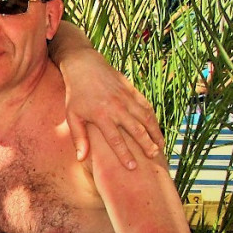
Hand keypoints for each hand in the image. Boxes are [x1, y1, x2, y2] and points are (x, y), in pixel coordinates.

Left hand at [60, 48, 163, 169]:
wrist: (85, 66)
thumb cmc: (76, 94)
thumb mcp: (72, 115)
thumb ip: (78, 137)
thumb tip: (81, 158)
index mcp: (101, 115)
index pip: (115, 139)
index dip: (124, 154)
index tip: (132, 167)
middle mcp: (116, 107)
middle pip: (136, 130)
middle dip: (146, 145)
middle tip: (153, 158)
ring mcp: (126, 98)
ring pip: (145, 118)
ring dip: (154, 133)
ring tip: (160, 147)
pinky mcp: (132, 91)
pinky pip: (146, 107)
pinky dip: (154, 119)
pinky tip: (157, 129)